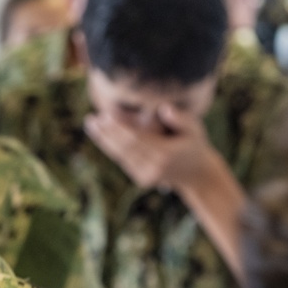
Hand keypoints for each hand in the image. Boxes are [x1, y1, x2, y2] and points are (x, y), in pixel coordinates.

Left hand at [85, 105, 211, 191]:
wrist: (197, 175)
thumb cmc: (195, 145)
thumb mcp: (195, 129)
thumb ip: (181, 118)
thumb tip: (163, 108)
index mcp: (166, 154)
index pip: (136, 139)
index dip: (119, 127)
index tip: (106, 115)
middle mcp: (154, 167)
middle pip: (124, 148)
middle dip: (106, 133)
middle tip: (90, 119)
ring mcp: (146, 176)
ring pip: (120, 156)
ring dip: (104, 141)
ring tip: (91, 126)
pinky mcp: (141, 179)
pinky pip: (123, 161)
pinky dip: (111, 148)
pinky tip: (101, 136)